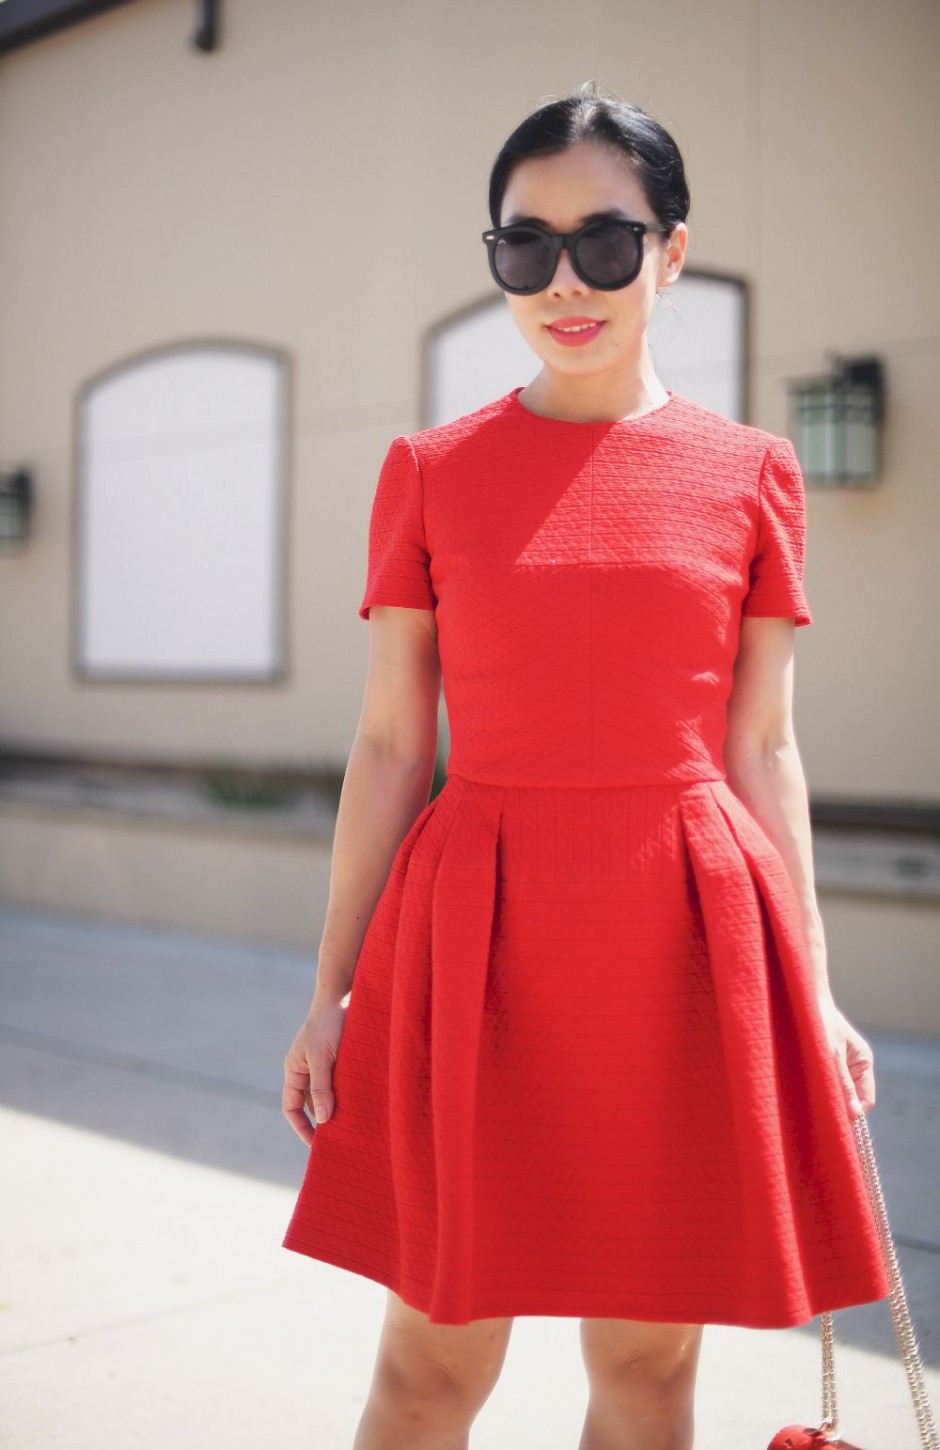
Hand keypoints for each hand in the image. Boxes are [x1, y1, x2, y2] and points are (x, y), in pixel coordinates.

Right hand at [282, 995, 348, 1146]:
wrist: (346, 993)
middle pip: (311, 1105)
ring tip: (355, 1127)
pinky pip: (344, 1085)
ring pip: (330, 1096)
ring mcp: (326, 1065)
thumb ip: (321, 1087)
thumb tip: (322, 1119)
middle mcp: (308, 1070)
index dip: (301, 1128)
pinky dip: (351, 1096)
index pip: (291, 1108)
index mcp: (295, 1070)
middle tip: (340, 1142)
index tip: (317, 1145)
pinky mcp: (344, 1060)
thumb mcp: (322, 1057)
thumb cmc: (329, 1023)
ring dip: (340, 1110)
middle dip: (323, 1123)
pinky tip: (365, 1106)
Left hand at [815, 994, 875, 1119]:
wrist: (802, 1002)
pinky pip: (827, 1084)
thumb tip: (855, 1115)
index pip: (867, 1099)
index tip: (838, 1123)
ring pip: (838, 1092)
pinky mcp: (826, 1064)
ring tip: (810, 1100)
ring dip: (827, 1097)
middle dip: (840, 1107)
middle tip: (821, 1117)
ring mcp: (841, 1065)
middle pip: (853, 1098)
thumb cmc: (819, 1025)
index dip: (855, 1113)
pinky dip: (819, 1089)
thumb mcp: (831, 1055)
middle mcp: (855, 1066)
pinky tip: (804, 1090)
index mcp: (863, 1062)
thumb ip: (843, 1084)